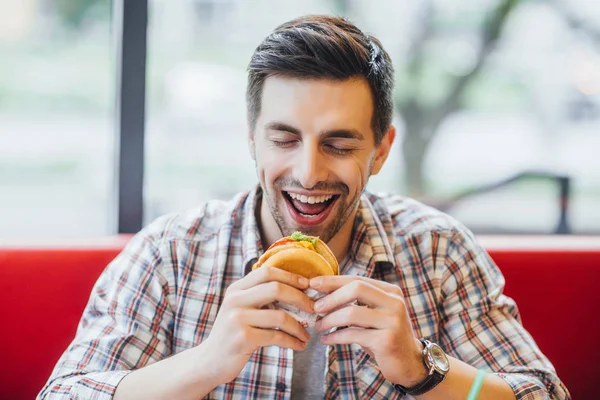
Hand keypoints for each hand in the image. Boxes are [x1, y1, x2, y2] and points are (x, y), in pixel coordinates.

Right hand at [199, 266, 313, 384]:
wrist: (210, 361)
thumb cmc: (234, 333)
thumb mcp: (241, 308)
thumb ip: (260, 296)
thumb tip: (298, 289)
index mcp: (236, 288)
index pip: (267, 272)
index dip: (291, 276)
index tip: (308, 285)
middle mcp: (235, 299)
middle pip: (276, 288)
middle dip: (300, 298)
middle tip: (314, 308)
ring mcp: (237, 318)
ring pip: (280, 316)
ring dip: (299, 327)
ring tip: (307, 335)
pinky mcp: (243, 338)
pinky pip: (277, 337)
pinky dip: (293, 341)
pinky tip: (299, 345)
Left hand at [310, 276, 426, 386]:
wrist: (409, 363)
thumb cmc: (385, 335)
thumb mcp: (375, 313)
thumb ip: (357, 301)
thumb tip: (323, 292)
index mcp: (390, 291)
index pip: (357, 279)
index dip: (333, 280)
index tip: (313, 284)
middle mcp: (394, 302)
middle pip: (356, 289)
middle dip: (331, 297)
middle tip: (315, 307)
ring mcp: (392, 321)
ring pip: (352, 313)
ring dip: (330, 319)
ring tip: (319, 326)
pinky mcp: (386, 341)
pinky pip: (353, 334)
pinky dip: (335, 337)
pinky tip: (326, 339)